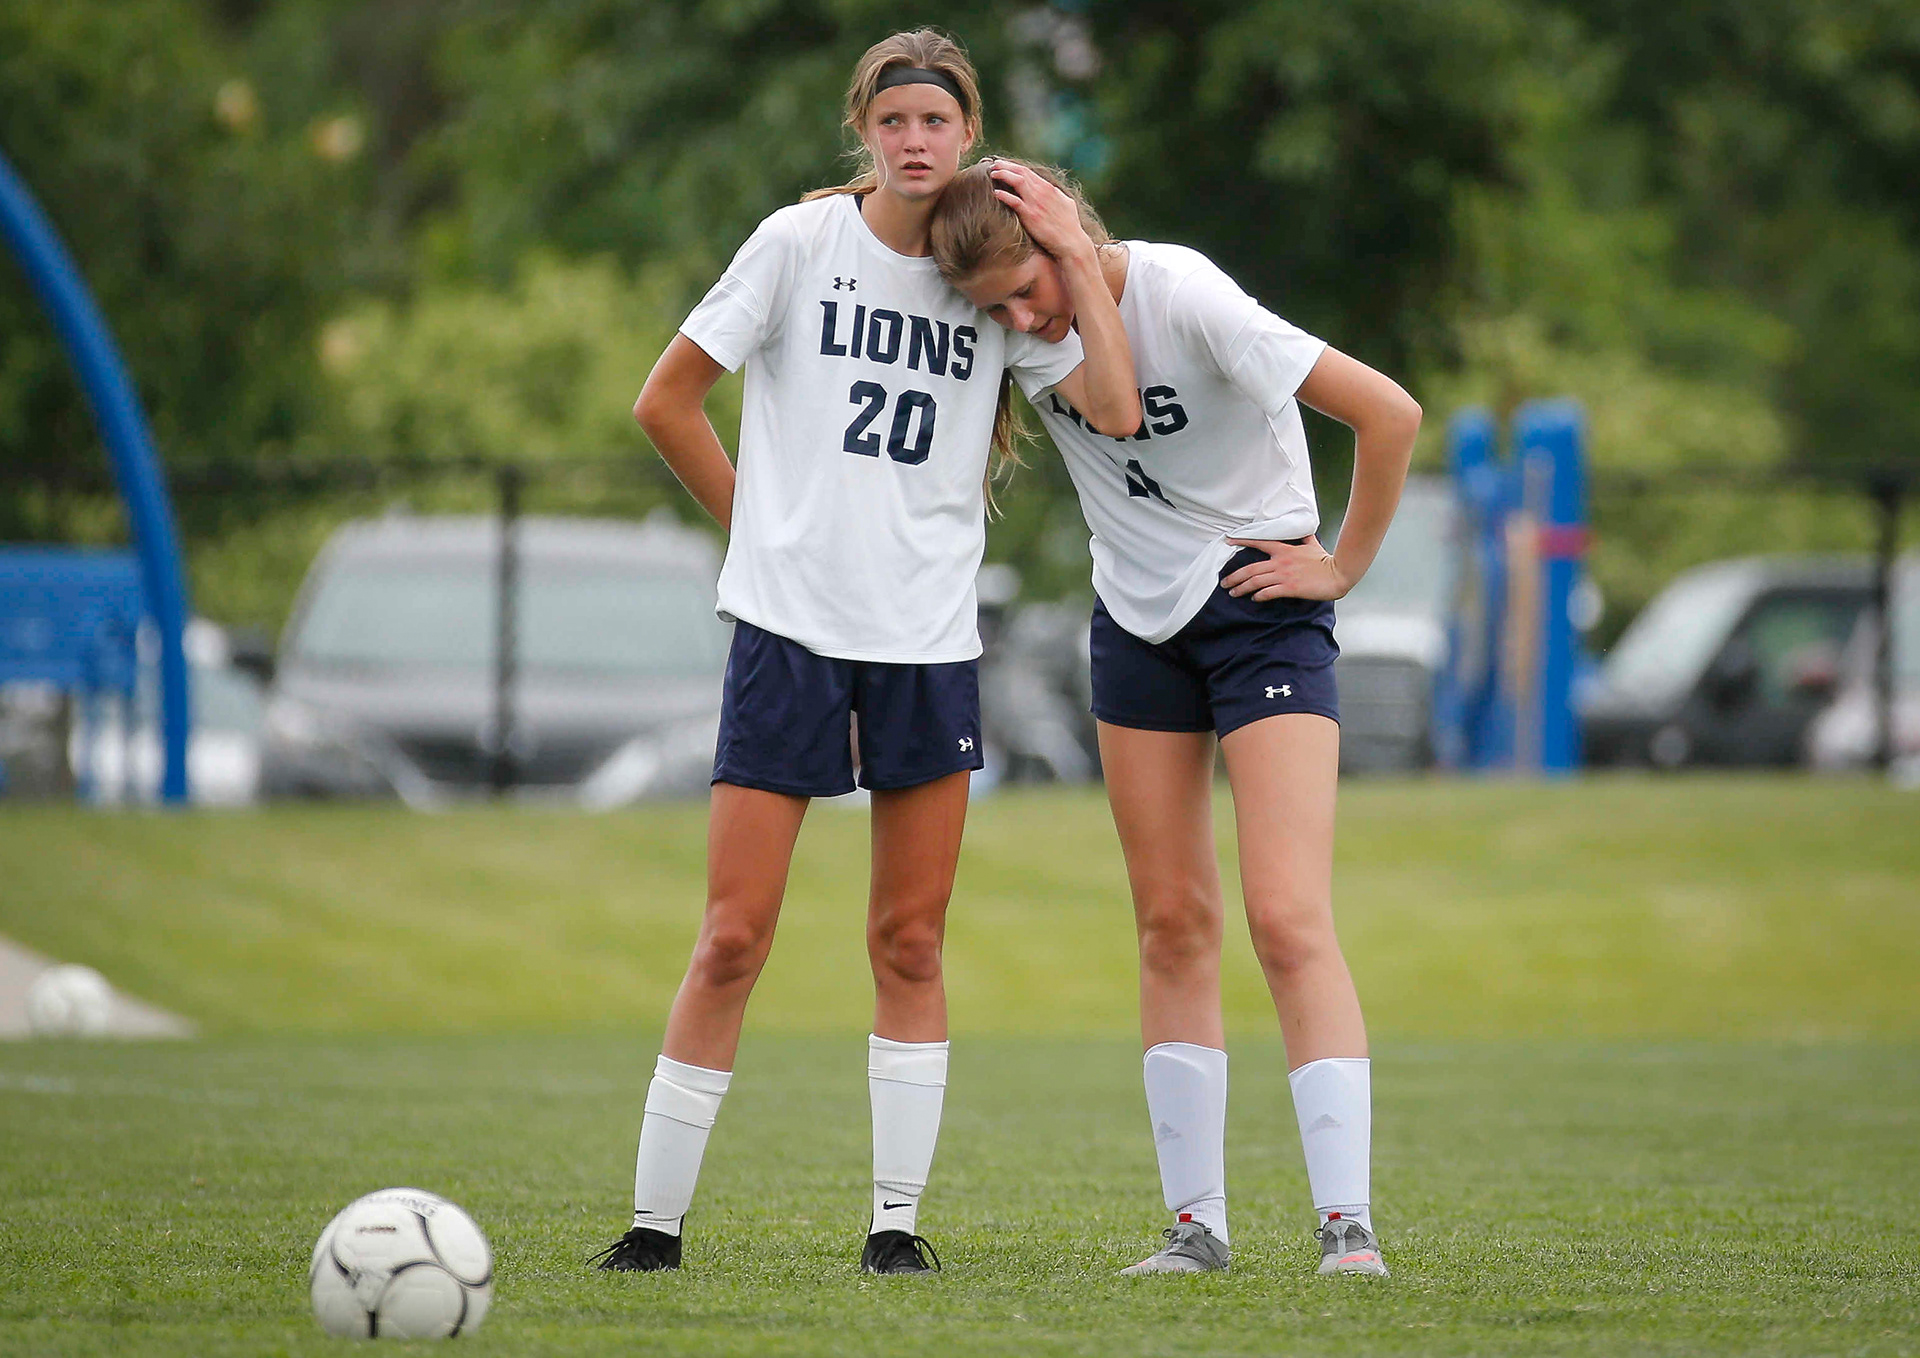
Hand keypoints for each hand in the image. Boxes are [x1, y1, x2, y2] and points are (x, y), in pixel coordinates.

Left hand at [983, 159, 1093, 265]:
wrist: (1071, 242)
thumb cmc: (1070, 226)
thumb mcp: (1066, 204)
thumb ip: (1057, 195)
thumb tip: (1053, 191)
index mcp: (1049, 188)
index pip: (1027, 172)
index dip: (1013, 167)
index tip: (1003, 165)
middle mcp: (1042, 192)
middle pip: (1020, 172)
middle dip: (1005, 166)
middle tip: (993, 165)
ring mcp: (1036, 203)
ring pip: (1017, 181)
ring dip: (1003, 175)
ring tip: (992, 174)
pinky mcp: (1031, 215)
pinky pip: (1014, 201)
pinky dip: (1004, 195)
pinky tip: (996, 193)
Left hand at [1221, 535, 1351, 600]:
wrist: (1337, 573)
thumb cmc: (1325, 560)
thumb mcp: (1313, 545)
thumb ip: (1305, 538)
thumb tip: (1305, 531)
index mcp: (1284, 550)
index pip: (1259, 542)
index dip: (1242, 540)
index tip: (1228, 540)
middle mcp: (1280, 562)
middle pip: (1250, 569)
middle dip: (1234, 576)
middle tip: (1224, 583)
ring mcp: (1284, 575)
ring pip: (1255, 581)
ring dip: (1242, 588)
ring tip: (1233, 593)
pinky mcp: (1289, 587)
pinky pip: (1268, 592)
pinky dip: (1258, 596)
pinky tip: (1254, 599)